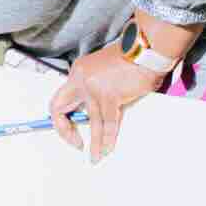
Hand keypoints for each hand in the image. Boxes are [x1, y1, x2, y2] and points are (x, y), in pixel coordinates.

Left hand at [49, 46, 164, 162]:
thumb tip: (91, 112)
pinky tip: (108, 146)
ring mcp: (94, 88)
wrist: (146, 50)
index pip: (60, 98)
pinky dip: (108, 137)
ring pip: (91, 122)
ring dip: (95, 142)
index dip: (61, 118)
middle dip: (64, 130)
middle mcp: (81, 79)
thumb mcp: (102, 71)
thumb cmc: (130, 60)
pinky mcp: (110, 95)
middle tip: (75, 144)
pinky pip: (108, 122)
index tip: (71, 128)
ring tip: (96, 155)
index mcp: (78, 72)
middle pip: (59, 107)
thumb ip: (93, 87)